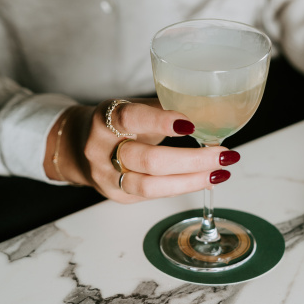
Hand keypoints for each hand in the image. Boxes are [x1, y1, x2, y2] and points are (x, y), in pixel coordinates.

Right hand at [44, 99, 238, 202]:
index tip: (190, 125)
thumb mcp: (134, 107)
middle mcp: (102, 150)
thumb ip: (164, 110)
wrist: (79, 147)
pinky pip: (154, 195)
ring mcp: (108, 178)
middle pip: (148, 160)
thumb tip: (210, 116)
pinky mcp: (119, 196)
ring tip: (221, 172)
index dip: (160, 121)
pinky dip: (183, 186)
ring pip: (151, 186)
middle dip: (192, 159)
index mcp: (105, 119)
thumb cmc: (118, 123)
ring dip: (192, 180)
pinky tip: (206, 179)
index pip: (130, 118)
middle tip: (224, 154)